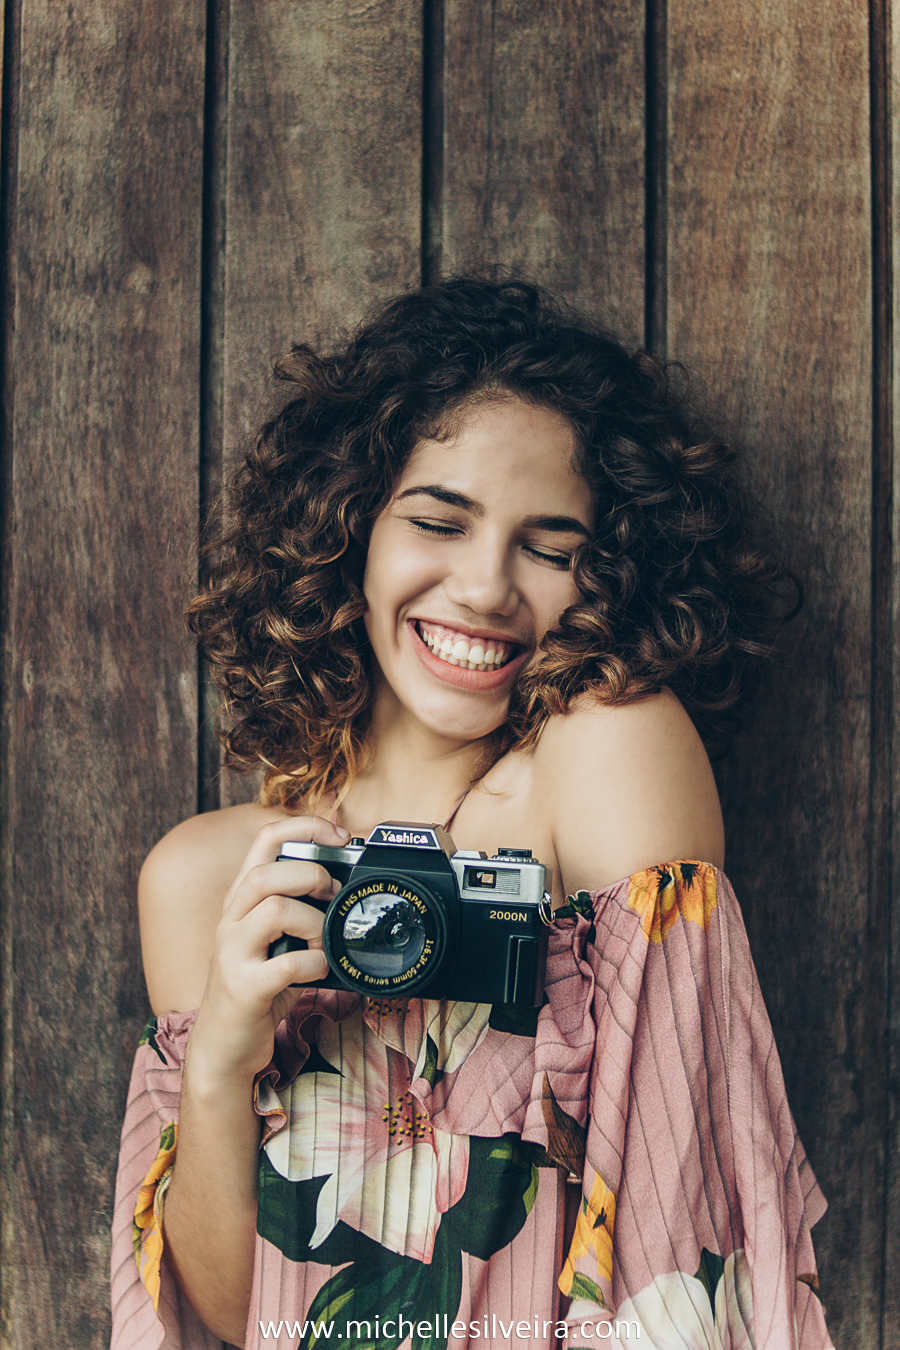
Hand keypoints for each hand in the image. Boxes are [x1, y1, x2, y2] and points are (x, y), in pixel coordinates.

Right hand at [190, 815, 350, 1083]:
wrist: (224, 1045)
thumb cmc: (259, 986)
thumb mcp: (275, 939)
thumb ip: (299, 910)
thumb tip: (348, 884)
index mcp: (241, 900)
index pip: (264, 840)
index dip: (304, 826)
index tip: (340, 834)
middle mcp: (231, 920)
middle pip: (264, 873)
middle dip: (309, 876)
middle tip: (332, 895)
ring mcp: (232, 954)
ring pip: (274, 910)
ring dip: (313, 921)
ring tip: (324, 939)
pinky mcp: (243, 988)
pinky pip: (287, 964)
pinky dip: (315, 963)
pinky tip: (320, 970)